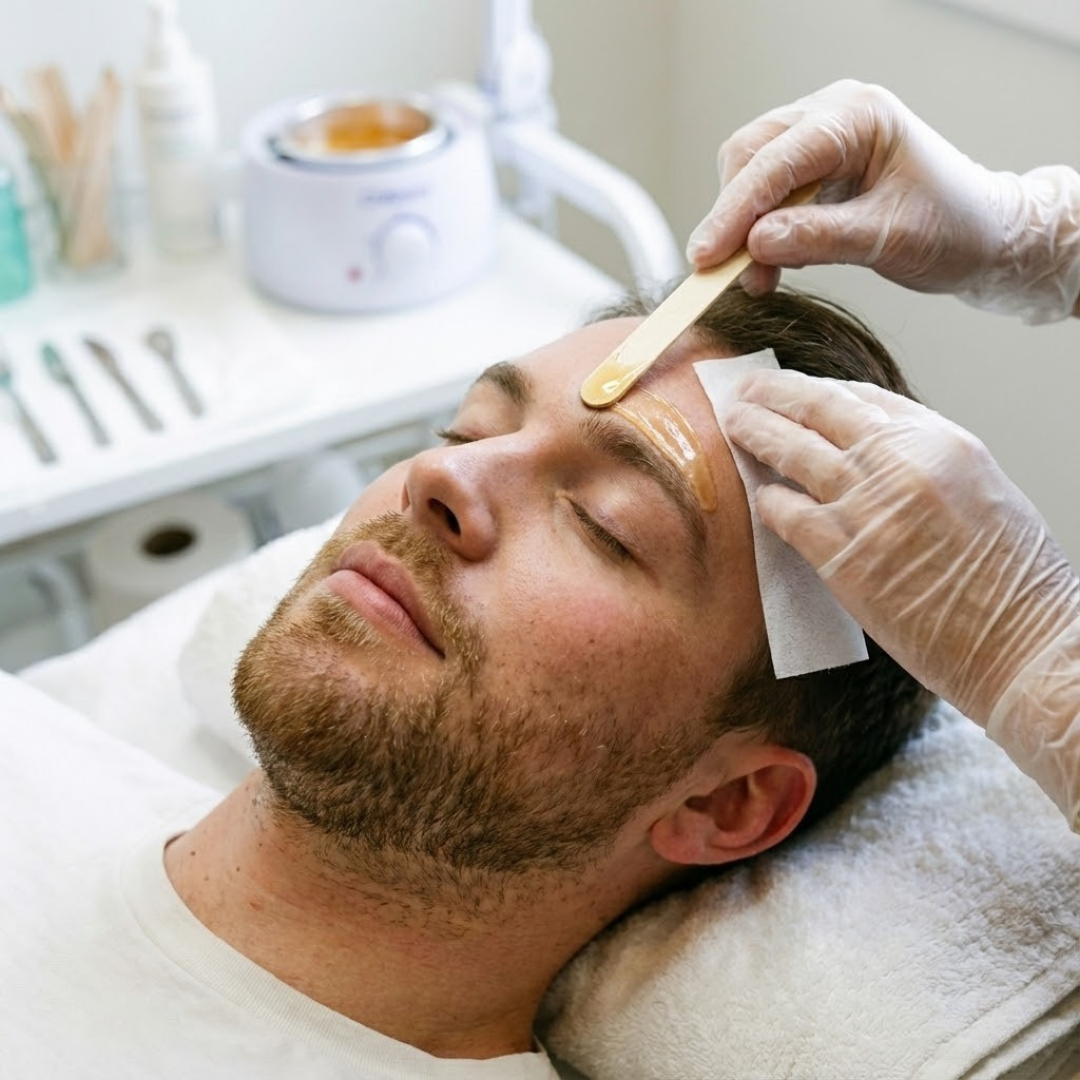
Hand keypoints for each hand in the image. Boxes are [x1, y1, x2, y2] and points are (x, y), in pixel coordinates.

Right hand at [686, 79, 1079, 323]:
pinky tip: (768, 264)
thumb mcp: (887, 239)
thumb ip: (819, 239)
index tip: (707, 256)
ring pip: (749, 173)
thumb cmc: (952, 228)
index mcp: (859, 117)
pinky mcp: (812, 167)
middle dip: (731, 216)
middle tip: (724, 273)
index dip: (735, 211)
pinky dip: (756, 232)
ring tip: (757, 278)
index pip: (777, 160)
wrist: (983, 235)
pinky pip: (764, 192)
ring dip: (741, 228)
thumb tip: (753, 247)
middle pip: (750, 155)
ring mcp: (819, 137)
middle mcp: (833, 115)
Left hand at [723, 368, 1079, 723]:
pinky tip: (760, 498)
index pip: (866, 398)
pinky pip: (788, 514)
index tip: (796, 389)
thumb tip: (876, 451)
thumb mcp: (984, 491)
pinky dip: (769, 501)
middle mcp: (903, 464)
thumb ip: (928, 463)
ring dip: (756, 433)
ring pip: (794, 452)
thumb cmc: (1014, 581)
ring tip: (732, 424)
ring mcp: (869, 508)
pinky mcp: (843, 557)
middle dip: (775, 394)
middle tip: (745, 389)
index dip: (821, 389)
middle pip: (820, 411)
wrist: (1022, 643)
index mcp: (944, 442)